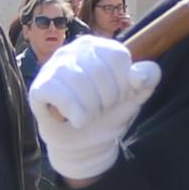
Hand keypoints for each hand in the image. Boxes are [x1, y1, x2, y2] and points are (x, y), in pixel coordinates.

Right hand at [28, 36, 158, 183]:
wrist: (84, 143)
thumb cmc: (108, 113)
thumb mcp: (135, 96)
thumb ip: (148, 78)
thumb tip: (137, 75)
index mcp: (99, 46)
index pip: (118, 57)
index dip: (123, 84)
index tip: (119, 97)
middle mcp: (74, 49)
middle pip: (98, 71)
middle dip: (107, 99)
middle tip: (102, 109)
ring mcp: (54, 66)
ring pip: (79, 82)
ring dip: (91, 109)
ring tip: (89, 115)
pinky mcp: (40, 86)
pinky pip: (61, 95)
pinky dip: (75, 113)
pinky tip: (77, 120)